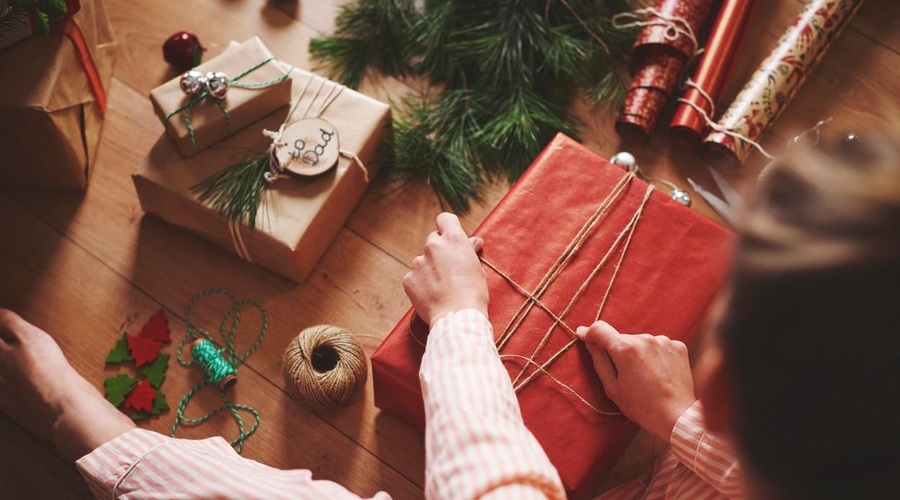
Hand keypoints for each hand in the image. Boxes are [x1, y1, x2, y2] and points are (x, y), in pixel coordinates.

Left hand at [402, 213, 488, 325]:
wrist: (457, 317)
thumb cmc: (473, 293)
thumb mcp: (477, 268)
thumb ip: (469, 251)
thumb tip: (474, 241)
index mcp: (453, 240)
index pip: (444, 219)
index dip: (447, 227)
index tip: (450, 237)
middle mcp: (433, 246)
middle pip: (433, 240)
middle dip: (439, 251)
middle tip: (448, 268)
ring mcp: (418, 262)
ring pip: (422, 260)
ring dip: (429, 269)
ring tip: (441, 287)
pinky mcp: (409, 278)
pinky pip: (414, 277)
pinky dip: (420, 284)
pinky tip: (431, 295)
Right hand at [575, 321, 695, 441]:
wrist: (677, 416)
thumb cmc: (642, 406)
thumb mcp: (612, 387)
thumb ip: (599, 361)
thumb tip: (590, 343)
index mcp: (625, 348)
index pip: (600, 329)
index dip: (589, 332)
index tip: (583, 334)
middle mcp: (645, 339)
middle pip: (622, 339)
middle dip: (619, 351)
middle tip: (625, 374)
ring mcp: (663, 341)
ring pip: (641, 342)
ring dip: (638, 353)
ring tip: (645, 376)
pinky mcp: (678, 346)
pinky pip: (658, 346)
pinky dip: (655, 355)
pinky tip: (658, 373)